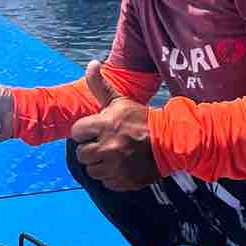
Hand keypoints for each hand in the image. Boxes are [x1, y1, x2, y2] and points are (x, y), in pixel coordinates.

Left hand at [70, 60, 159, 190]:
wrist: (169, 142)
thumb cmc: (141, 119)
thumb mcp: (120, 101)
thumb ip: (100, 85)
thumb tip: (92, 63)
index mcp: (104, 124)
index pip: (76, 132)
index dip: (84, 131)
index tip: (95, 131)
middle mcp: (108, 146)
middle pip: (81, 154)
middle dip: (90, 149)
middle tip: (104, 144)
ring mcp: (115, 166)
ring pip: (92, 170)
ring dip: (99, 164)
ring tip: (112, 155)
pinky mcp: (122, 181)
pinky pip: (105, 182)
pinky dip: (110, 176)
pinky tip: (120, 166)